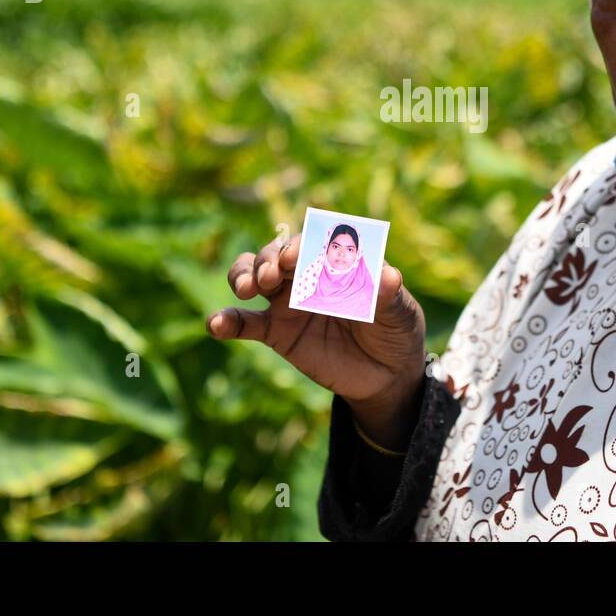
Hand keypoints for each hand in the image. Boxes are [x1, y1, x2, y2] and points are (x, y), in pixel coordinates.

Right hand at [208, 233, 427, 451]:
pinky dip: (227, 321)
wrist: (387, 374)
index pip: (312, 242)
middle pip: (276, 253)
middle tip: (272, 277)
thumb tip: (389, 276)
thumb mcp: (400, 311)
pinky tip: (216, 325)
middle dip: (268, 258)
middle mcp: (308, 273)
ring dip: (243, 275)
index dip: (299, 246)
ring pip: (253, 276)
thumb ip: (389, 293)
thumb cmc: (396, 329)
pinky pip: (246, 323)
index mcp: (336, 259)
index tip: (293, 259)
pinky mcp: (276, 332)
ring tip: (247, 289)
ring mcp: (288, 301)